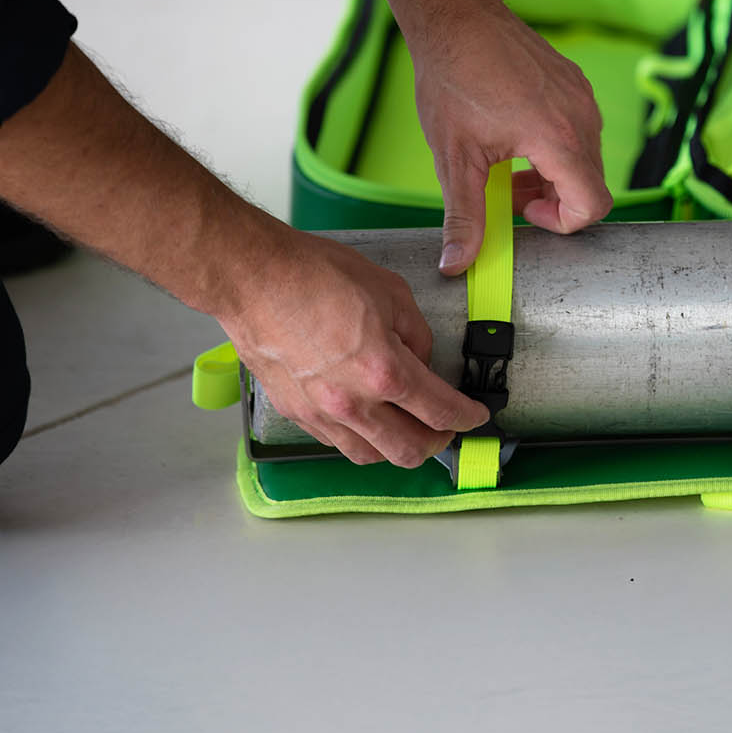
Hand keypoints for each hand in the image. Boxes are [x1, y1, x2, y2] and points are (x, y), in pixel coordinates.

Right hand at [222, 229, 489, 465]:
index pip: (441, 411)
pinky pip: (336, 442)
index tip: (476, 415)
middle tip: (445, 426)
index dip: (468, 417)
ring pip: (370, 455)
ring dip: (397, 447)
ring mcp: (320, 413)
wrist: (253, 278)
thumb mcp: (391, 292)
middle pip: (409, 451)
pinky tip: (368, 419)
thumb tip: (422, 360)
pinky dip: (360, 438)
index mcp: (385, 371)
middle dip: (437, 442)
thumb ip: (416, 335)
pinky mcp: (294, 412)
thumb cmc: (314, 276)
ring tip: (408, 427)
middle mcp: (353, 403)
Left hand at [406, 3, 613, 274]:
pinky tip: (513, 133)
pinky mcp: (576, 83)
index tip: (523, 211)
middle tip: (505, 191)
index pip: (593, 205)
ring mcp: (583, 97)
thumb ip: (464, 217)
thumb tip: (457, 265)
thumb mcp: (454, 159)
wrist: (457, 16)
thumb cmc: (452, 80)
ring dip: (552, 174)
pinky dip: (554, 146)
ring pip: (586, 158)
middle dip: (552, 200)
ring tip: (506, 163)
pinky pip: (580, 130)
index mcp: (558, 139)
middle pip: (591, 184)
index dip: (562, 223)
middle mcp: (582, 117)